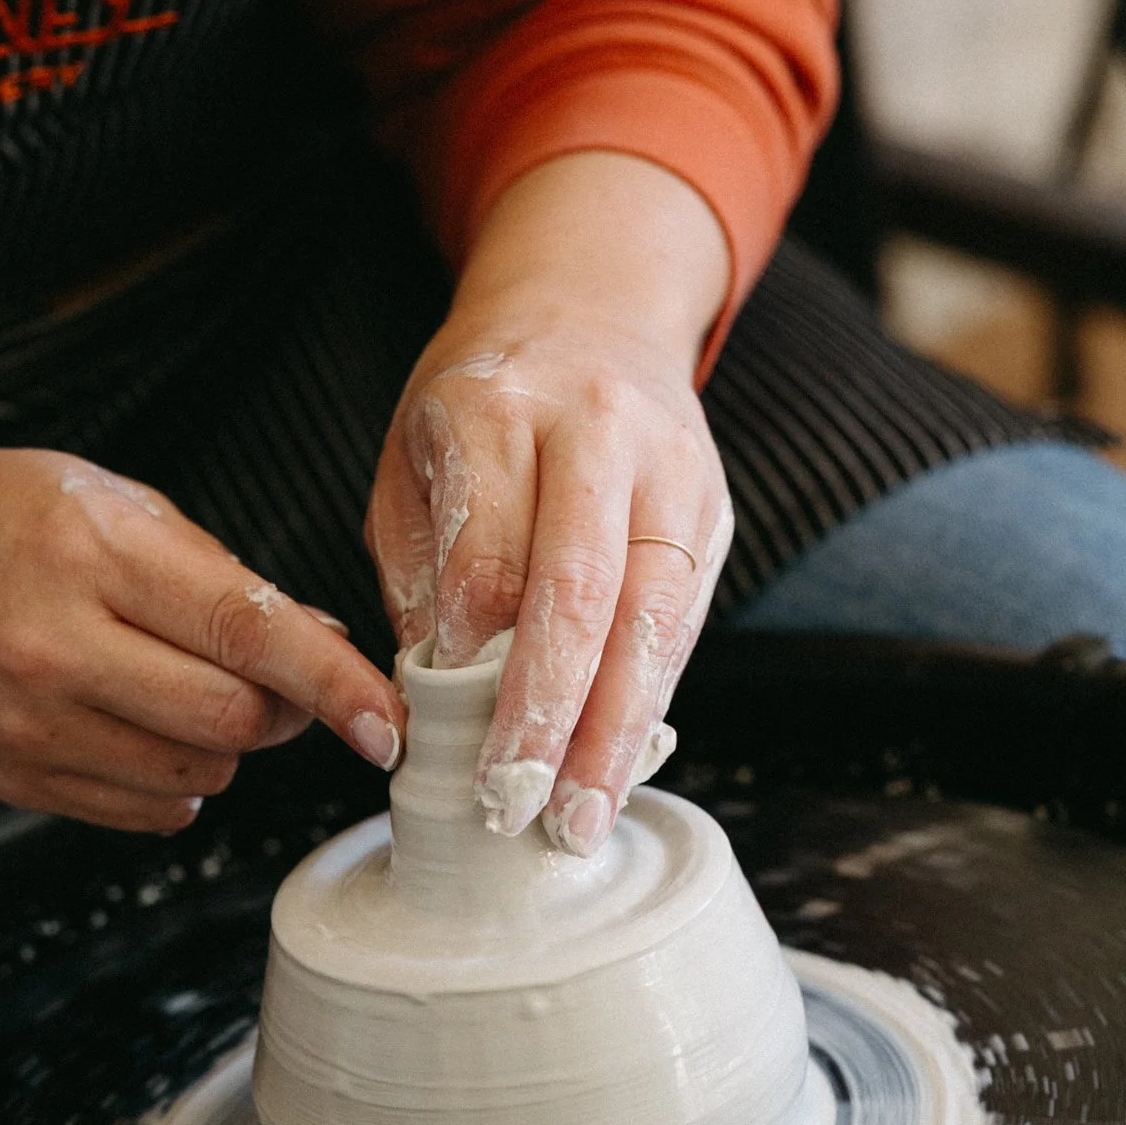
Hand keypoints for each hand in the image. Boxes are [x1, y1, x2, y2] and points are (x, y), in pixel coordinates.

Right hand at [0, 448, 404, 829]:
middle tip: (268, 675)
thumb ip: (217, 576)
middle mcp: (58, 646)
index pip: (247, 634)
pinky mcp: (19, 780)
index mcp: (93, 552)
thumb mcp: (103, 500)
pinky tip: (138, 725)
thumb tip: (322, 643)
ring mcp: (33, 725)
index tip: (387, 722)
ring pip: (200, 771)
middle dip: (281, 708)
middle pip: (235, 719)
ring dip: (225, 742)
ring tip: (179, 686)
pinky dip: (175, 777)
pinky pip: (150, 809)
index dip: (333, 684)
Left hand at [365, 153, 734, 856]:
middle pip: (579, 591)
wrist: (593, 306)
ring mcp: (670, 467)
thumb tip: (432, 699)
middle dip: (549, 713)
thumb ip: (421, 571)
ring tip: (580, 818)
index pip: (490, 553)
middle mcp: (596, 428)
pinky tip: (618, 766)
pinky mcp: (712, 507)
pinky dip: (651, 699)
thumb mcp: (412, 460)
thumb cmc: (480, 405)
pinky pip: (684, 618)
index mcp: (497, 406)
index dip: (469, 656)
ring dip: (615, 731)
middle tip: (516, 805)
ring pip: (650, 616)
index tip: (445, 737)